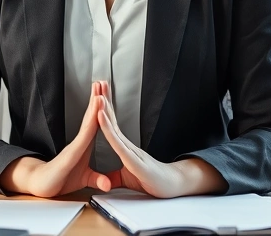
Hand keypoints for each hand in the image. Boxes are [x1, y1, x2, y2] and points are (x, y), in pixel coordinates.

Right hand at [0, 82, 112, 196]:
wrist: (42, 186)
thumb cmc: (62, 179)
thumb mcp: (85, 180)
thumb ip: (97, 179)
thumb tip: (107, 184)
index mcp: (85, 145)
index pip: (96, 123)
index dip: (102, 109)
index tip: (106, 93)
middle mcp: (80, 143)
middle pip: (92, 118)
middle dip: (97, 99)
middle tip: (102, 82)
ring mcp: (74, 148)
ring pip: (88, 125)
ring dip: (94, 109)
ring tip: (99, 94)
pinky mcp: (69, 156)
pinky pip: (82, 139)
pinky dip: (89, 127)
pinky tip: (93, 117)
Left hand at [95, 81, 226, 197]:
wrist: (172, 188)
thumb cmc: (151, 181)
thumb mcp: (127, 179)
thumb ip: (115, 177)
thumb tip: (104, 179)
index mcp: (125, 148)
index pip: (111, 125)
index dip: (104, 110)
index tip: (97, 96)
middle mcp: (127, 145)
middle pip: (113, 119)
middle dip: (105, 101)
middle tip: (98, 82)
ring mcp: (131, 150)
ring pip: (114, 128)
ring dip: (105, 110)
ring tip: (98, 95)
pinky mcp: (134, 160)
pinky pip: (117, 143)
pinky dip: (108, 129)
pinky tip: (101, 117)